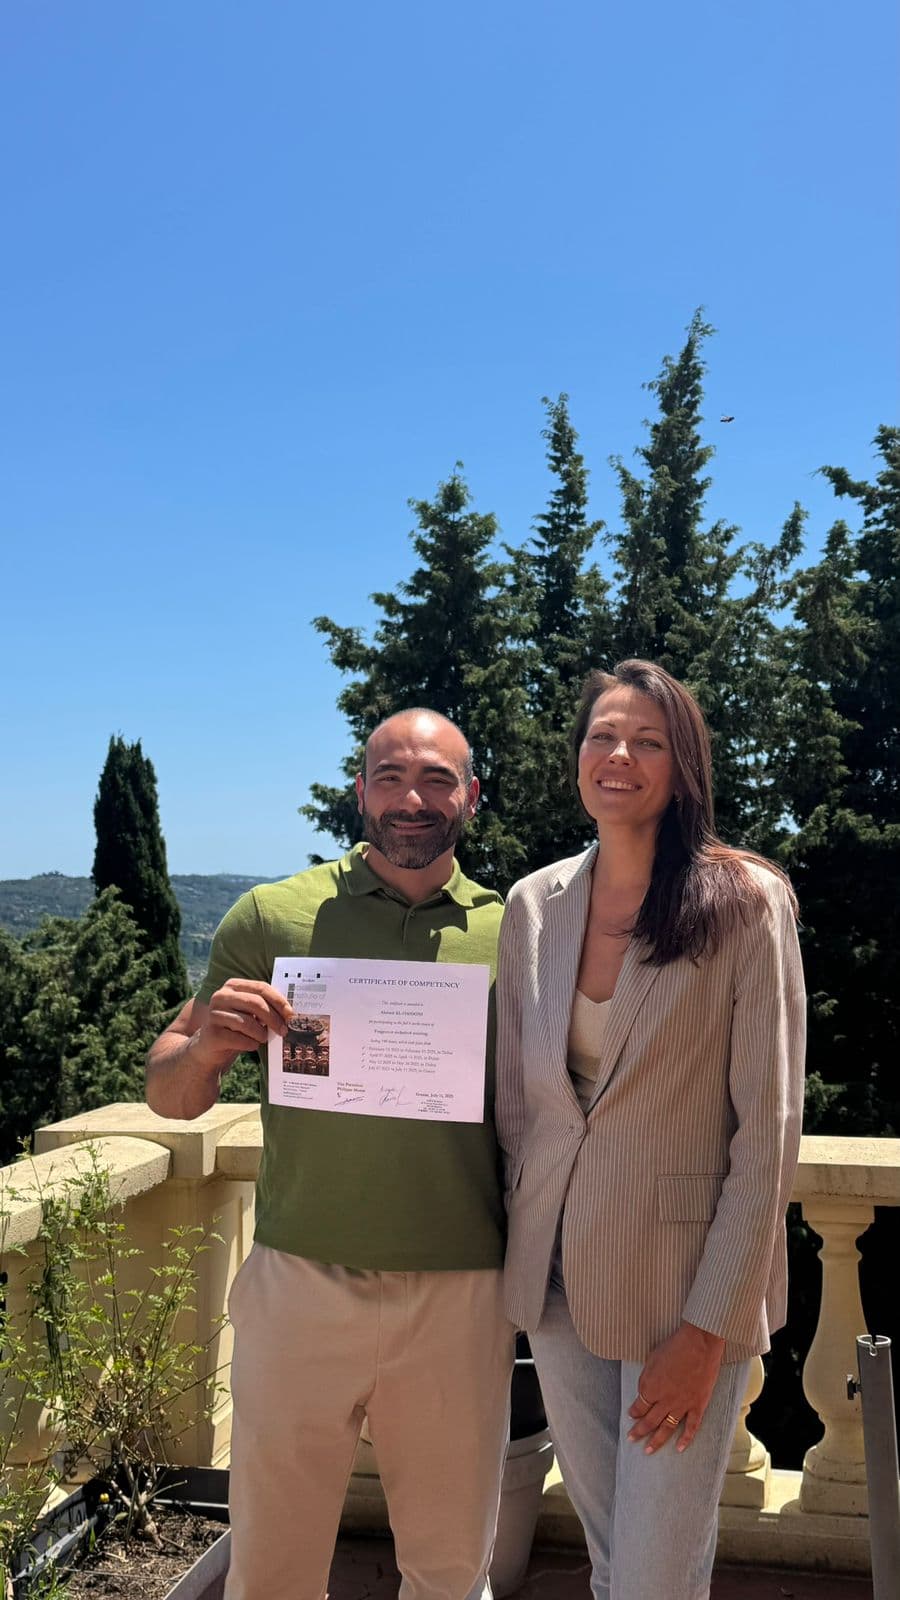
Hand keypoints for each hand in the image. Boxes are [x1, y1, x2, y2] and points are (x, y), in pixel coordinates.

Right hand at [189, 979, 292, 1073]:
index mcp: (232, 986)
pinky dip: (251, 1044)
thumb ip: (264, 1007)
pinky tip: (251, 1044)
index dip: (278, 1001)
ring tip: (264, 1039)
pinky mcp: (211, 1033)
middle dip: (274, 1019)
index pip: (261, 988)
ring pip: (248, 1022)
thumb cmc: (235, 1028)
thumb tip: (289, 1013)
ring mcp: (214, 1014)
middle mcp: (220, 996)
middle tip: (284, 1031)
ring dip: (262, 1034)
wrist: (209, 1048)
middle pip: (255, 1003)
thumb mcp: (248, 1013)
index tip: (290, 1014)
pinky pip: (239, 1039)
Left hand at [627, 1321, 725, 1453]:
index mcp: (650, 1387)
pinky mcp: (698, 1405)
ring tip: (647, 1451)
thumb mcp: (652, 1358)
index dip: (634, 1412)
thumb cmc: (674, 1345)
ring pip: (667, 1428)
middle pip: (649, 1420)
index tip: (631, 1416)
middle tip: (631, 1439)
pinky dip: (686, 1439)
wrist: (699, 1342)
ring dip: (656, 1441)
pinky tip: (679, 1448)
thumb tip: (644, 1390)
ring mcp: (682, 1405)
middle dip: (639, 1431)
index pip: (639, 1406)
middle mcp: (664, 1400)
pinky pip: (691, 1427)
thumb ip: (647, 1377)